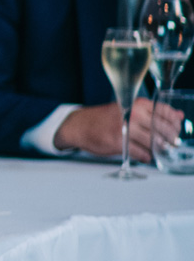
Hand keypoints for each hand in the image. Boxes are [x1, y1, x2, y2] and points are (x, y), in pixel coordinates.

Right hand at [54, 97, 173, 159]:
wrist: (79, 125)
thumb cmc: (105, 118)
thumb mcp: (129, 108)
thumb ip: (154, 112)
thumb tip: (179, 115)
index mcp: (136, 104)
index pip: (166, 112)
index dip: (175, 123)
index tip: (176, 129)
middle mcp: (132, 114)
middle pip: (163, 129)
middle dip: (171, 139)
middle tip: (171, 143)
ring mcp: (124, 128)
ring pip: (154, 143)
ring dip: (159, 149)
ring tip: (157, 150)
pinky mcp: (118, 142)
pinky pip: (142, 153)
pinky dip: (147, 157)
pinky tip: (145, 155)